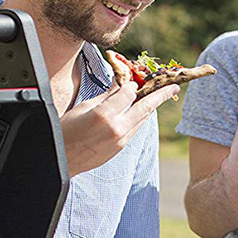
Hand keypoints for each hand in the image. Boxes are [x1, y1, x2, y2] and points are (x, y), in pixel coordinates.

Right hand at [61, 80, 179, 176]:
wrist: (63, 160)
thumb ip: (106, 97)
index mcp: (104, 116)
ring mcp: (121, 141)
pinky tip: (142, 110)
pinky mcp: (121, 148)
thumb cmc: (67, 130)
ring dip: (152, 106)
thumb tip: (120, 84)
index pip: (128, 94)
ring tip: (162, 95)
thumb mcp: (84, 107)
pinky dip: (140, 117)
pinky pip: (135, 129)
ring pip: (142, 119)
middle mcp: (117, 129)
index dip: (132, 84)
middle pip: (145, 108)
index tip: (134, 78)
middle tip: (174, 87)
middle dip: (161, 95)